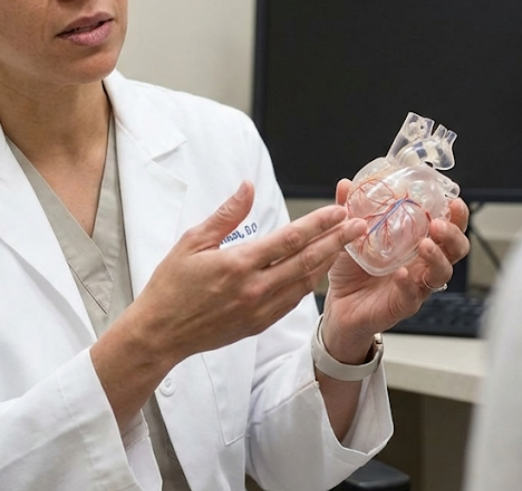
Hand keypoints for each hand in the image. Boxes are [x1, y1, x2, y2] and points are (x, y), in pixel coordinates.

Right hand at [128, 180, 366, 366]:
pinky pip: (293, 301)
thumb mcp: (192, 241)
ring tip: (346, 244)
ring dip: (328, 262)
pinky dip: (310, 284)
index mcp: (238, 264)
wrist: (160, 333)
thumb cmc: (171, 285)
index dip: (318, 223)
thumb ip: (226, 215)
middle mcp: (255, 288)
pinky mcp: (259, 324)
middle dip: (336, 241)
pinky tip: (318, 271)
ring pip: (305, 283)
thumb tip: (248, 187)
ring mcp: (259, 309)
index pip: (289, 239)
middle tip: (360, 225)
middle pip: (306, 261)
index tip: (339, 210)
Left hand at [321, 179, 470, 355]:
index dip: (456, 215)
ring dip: (437, 257)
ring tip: (425, 245)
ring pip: (441, 273)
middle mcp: (422, 263)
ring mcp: (416, 284)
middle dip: (453, 234)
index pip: (447, 227)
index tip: (453, 201)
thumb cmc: (352, 269)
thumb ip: (350, 209)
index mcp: (416, 242)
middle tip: (439, 224)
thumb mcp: (350, 234)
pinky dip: (409, 284)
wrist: (339, 303)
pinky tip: (401, 274)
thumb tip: (345, 184)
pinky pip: (413, 296)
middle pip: (455, 250)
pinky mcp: (403, 304)